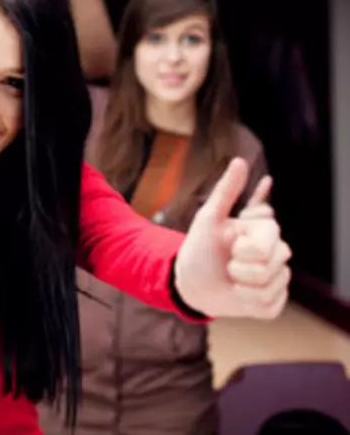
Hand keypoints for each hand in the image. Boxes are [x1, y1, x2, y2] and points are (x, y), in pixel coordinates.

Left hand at [174, 158, 290, 319]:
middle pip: (276, 265)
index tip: (233, 247)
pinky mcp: (272, 301)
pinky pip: (271, 305)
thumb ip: (226, 191)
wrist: (188, 281)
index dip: (249, 249)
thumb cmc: (198, 247)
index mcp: (263, 232)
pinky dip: (249, 303)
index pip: (273, 241)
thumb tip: (239, 161)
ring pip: (273, 286)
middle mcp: (275, 254)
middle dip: (244, 269)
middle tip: (229, 266)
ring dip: (244, 287)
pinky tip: (239, 295)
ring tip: (232, 280)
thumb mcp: (209, 218)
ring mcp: (276, 278)